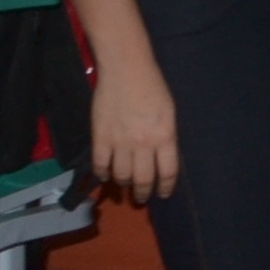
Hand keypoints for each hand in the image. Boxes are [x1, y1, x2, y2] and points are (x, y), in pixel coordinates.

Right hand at [91, 61, 179, 202]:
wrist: (126, 71)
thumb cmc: (154, 88)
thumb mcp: (169, 114)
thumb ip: (165, 137)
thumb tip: (160, 158)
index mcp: (165, 137)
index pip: (168, 172)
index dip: (165, 187)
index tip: (163, 194)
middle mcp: (143, 144)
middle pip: (143, 179)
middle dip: (142, 193)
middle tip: (141, 198)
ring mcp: (120, 142)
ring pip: (121, 175)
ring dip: (123, 184)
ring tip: (124, 186)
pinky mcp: (100, 137)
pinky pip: (100, 164)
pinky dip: (102, 174)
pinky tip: (105, 176)